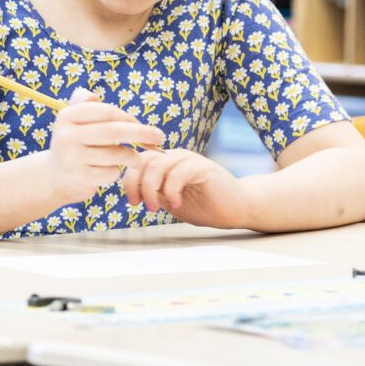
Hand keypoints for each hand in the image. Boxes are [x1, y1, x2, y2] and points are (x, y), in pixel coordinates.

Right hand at [44, 89, 164, 200]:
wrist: (54, 177)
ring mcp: (71, 158)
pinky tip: (106, 172)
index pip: (107, 111)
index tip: (141, 124)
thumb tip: (89, 94)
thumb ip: (85, 105)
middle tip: (160, 137)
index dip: (129, 117)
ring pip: (117, 154)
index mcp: (66, 116)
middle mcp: (66, 136)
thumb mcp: (75, 123)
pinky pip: (111, 172)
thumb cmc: (75, 144)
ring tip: (134, 159)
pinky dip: (116, 173)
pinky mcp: (79, 179)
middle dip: (142, 133)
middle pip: (114, 131)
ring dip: (132, 156)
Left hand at [120, 148, 249, 226]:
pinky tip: (176, 204)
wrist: (235, 208)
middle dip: (137, 185)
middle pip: (144, 161)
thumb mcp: (169, 199)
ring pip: (158, 166)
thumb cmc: (203, 205)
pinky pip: (177, 174)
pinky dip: (171, 191)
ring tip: (156, 208)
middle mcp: (175, 157)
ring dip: (151, 190)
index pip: (137, 162)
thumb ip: (152, 191)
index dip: (129, 181)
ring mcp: (189, 160)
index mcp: (165, 162)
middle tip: (143, 206)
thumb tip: (130, 190)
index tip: (133, 202)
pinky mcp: (203, 167)